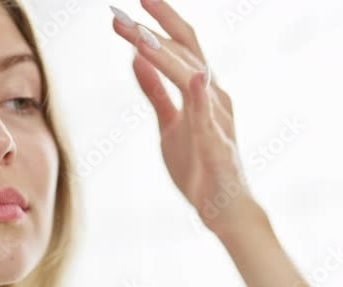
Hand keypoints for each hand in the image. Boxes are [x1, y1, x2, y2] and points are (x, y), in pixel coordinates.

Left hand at [110, 0, 262, 236]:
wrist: (223, 209)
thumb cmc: (200, 166)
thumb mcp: (169, 123)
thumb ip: (155, 92)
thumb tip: (136, 58)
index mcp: (202, 90)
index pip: (181, 46)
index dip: (158, 22)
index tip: (130, 5)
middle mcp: (214, 97)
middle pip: (185, 53)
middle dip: (152, 32)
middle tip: (119, 17)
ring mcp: (218, 120)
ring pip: (192, 78)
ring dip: (165, 57)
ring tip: (140, 38)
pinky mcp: (219, 147)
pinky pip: (209, 120)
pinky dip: (202, 98)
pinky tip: (195, 79)